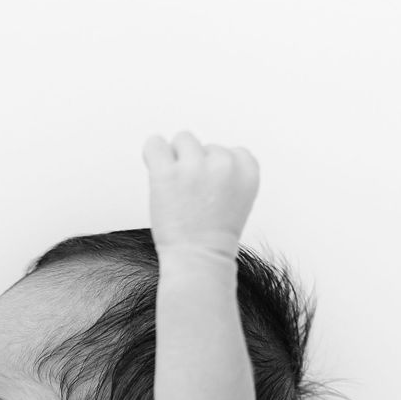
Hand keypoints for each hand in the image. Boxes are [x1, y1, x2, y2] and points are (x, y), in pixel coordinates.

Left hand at [142, 133, 258, 253]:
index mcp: (247, 169)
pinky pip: (155, 143)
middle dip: (196, 167)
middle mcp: (224, 163)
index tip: (211, 194)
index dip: (217, 171)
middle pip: (205, 146)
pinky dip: (153, 152)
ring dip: (176, 161)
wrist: (199, 259)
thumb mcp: (236, 199)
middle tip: (193, 198)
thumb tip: (198, 151)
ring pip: (182, 140)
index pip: (231, 151)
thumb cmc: (213, 236)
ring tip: (177, 190)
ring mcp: (195, 166)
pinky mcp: (168, 172)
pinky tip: (158, 173)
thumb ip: (226, 172)